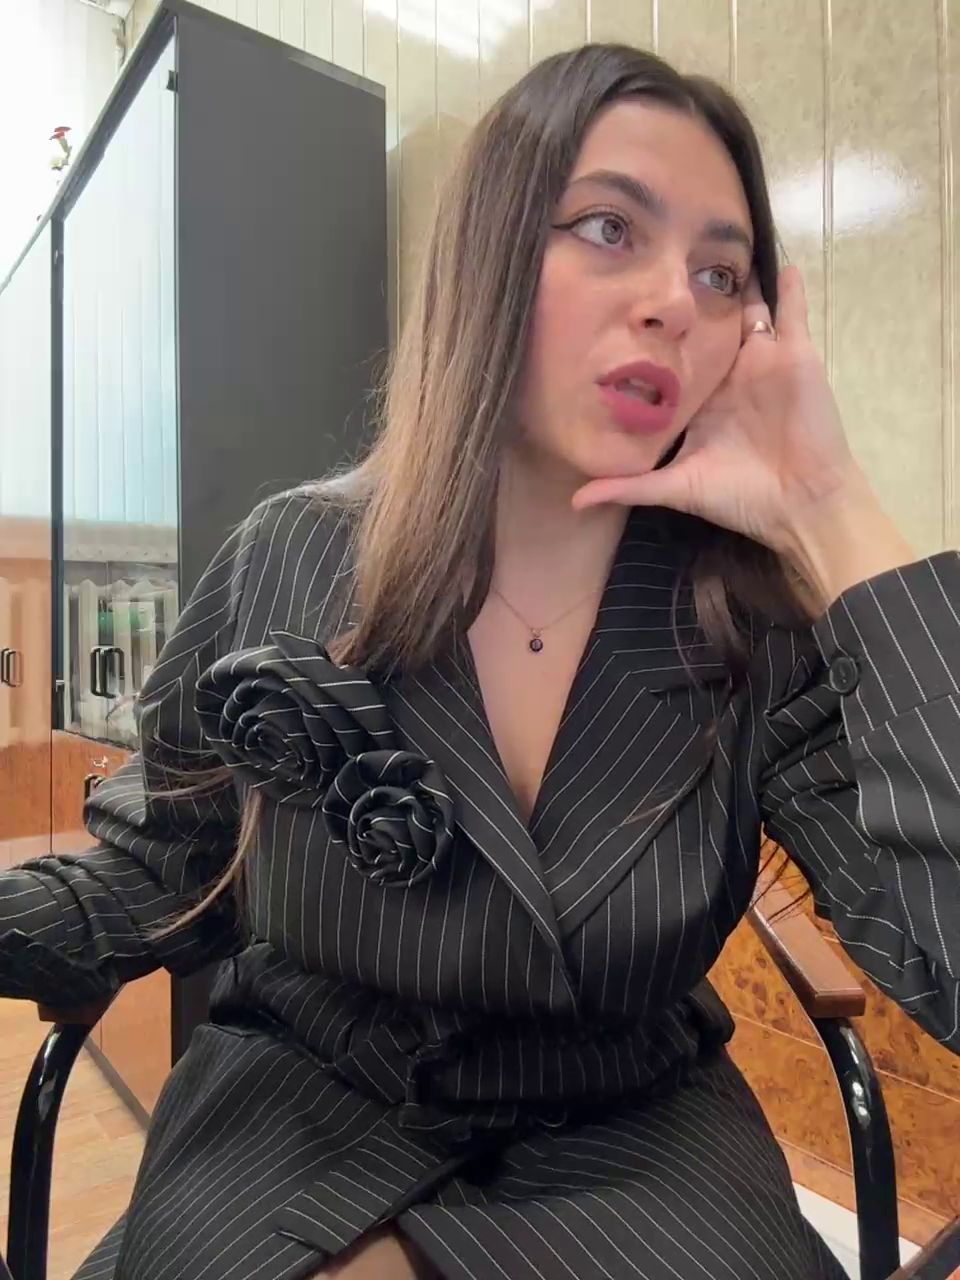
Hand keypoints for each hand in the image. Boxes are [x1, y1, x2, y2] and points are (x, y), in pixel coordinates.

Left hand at [571, 265, 866, 558]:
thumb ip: (628, 487)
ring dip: (734, 281)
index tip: (623, 306)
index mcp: (703, 401)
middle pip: (708, 326)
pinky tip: (779, 259)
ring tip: (715, 242)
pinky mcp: (794, 355)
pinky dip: (788, 287)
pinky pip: (791, 312)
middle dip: (691, 297)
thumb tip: (575, 500)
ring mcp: (763, 362)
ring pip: (746, 310)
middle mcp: (730, 376)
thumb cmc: (742, 497)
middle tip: (664, 258)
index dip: (655, 336)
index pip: (674, 358)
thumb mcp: (677, 488)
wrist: (801, 505)